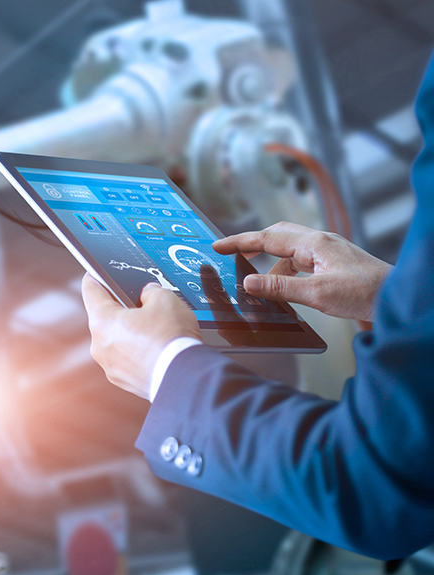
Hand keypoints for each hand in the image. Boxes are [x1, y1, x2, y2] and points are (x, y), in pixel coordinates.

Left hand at [81, 275, 200, 398]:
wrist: (184, 378)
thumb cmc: (171, 341)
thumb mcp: (166, 299)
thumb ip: (151, 291)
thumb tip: (148, 294)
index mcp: (103, 321)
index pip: (91, 290)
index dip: (95, 278)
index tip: (96, 274)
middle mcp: (99, 345)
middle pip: (104, 318)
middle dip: (121, 310)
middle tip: (142, 305)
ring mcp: (109, 365)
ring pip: (114, 340)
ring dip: (129, 333)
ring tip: (154, 330)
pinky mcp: (121, 379)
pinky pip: (124, 359)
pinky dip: (135, 353)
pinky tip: (154, 348)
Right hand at [212, 222, 391, 320]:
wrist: (398, 297)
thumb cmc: (365, 293)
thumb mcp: (316, 293)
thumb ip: (280, 288)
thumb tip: (248, 284)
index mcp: (314, 243)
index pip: (267, 238)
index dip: (239, 242)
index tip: (217, 246)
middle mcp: (321, 241)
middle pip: (278, 235)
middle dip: (253, 245)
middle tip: (232, 257)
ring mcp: (329, 250)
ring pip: (290, 250)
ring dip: (271, 266)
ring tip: (260, 287)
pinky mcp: (334, 262)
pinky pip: (302, 261)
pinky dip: (287, 272)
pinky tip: (285, 289)